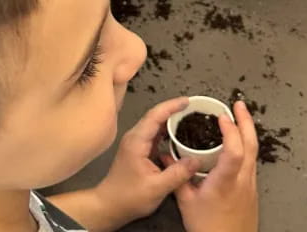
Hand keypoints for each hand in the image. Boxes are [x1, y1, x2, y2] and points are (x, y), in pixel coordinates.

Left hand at [93, 97, 200, 227]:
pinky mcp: (138, 150)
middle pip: (155, 116)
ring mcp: (135, 143)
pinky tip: (179, 134)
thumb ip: (177, 173)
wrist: (110, 205)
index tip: (188, 101)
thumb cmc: (130, 197)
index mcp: (137, 141)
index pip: (155, 116)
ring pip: (154, 125)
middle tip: (194, 108)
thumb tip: (197, 160)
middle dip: (174, 109)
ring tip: (190, 117)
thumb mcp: (157, 188)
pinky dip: (167, 131)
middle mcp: (135, 137)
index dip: (172, 106)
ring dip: (170, 119)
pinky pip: (154, 134)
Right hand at [170, 101, 257, 231]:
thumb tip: (166, 157)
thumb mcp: (186, 203)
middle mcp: (243, 181)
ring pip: (254, 153)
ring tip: (239, 119)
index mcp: (226, 182)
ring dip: (248, 133)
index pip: (234, 151)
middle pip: (251, 145)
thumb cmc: (208, 229)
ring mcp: (251, 186)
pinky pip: (252, 162)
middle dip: (246, 121)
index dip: (231, 130)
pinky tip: (238, 145)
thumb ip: (177, 177)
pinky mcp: (252, 191)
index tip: (221, 117)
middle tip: (239, 104)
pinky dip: (246, 147)